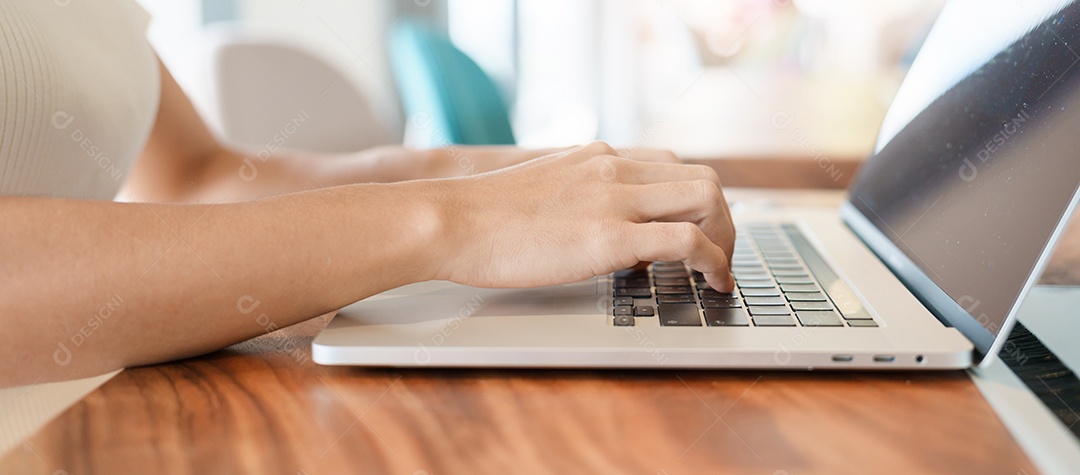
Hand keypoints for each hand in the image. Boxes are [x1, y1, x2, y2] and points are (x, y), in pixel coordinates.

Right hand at [432, 142, 735, 290]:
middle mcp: (614, 168)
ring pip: (708, 198)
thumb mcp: (544, 192)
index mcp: (597, 157)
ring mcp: (615, 198)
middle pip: (703, 178)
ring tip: (718, 273)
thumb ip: (584, 202)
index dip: (695, 201)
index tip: (698, 231)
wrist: (451, 221)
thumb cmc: (483, 218)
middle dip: (723, 220)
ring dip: (725, 237)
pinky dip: (714, 261)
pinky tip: (713, 283)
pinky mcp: (611, 235)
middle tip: (717, 256)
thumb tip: (619, 239)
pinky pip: (688, 240)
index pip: (672, 165)